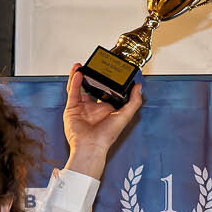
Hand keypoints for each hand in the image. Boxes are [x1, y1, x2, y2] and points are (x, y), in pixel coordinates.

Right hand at [60, 64, 143, 180]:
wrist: (91, 146)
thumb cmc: (107, 136)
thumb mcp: (125, 116)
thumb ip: (134, 101)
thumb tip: (139, 87)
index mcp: (106, 109)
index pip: (106, 91)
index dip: (107, 81)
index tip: (110, 71)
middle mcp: (93, 107)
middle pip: (91, 87)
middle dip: (91, 77)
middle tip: (94, 66)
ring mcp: (81, 108)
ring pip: (79, 88)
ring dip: (79, 76)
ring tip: (82, 65)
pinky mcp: (71, 109)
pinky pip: (72, 93)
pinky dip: (74, 82)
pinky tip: (78, 73)